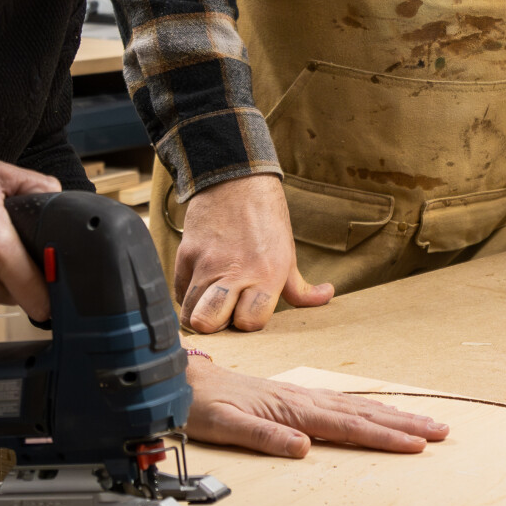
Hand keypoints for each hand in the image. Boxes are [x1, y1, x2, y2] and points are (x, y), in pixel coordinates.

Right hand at [173, 174, 333, 333]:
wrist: (234, 179)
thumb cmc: (266, 218)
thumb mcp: (288, 252)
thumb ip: (301, 286)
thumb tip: (326, 297)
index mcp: (266, 275)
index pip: (249, 322)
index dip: (247, 324)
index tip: (247, 315)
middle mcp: (234, 272)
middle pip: (208, 323)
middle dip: (215, 327)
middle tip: (222, 316)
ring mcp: (206, 263)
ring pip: (189, 312)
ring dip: (199, 314)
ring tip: (211, 304)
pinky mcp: (185, 254)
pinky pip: (179, 292)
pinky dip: (188, 296)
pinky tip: (201, 287)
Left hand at [183, 358, 448, 458]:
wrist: (180, 381)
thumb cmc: (199, 405)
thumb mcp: (223, 425)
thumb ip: (263, 436)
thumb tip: (303, 448)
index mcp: (291, 409)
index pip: (347, 427)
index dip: (384, 437)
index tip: (417, 445)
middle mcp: (301, 400)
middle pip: (362, 413)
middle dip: (404, 423)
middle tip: (442, 431)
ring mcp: (299, 398)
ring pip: (356, 407)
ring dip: (392, 415)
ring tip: (424, 422)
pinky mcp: (292, 399)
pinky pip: (341, 405)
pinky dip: (368, 409)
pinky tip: (377, 413)